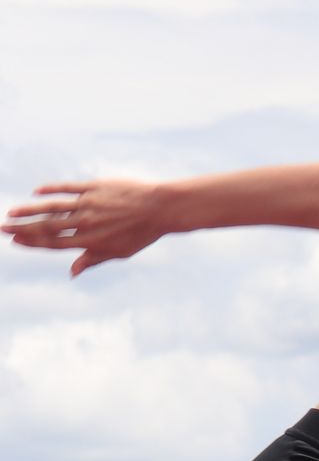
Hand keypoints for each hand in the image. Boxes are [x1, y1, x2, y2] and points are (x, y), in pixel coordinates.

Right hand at [5, 180, 168, 274]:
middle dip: (22, 229)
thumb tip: (71, 273)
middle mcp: (86, 223)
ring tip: (12, 213)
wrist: (161, 208)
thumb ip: (92, 259)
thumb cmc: (141, 233)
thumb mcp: (119, 252)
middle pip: (47, 227)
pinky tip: (37, 191)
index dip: (33, 243)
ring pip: (52, 208)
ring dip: (29, 211)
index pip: (54, 244)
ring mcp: (89, 204)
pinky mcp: (94, 188)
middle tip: (2, 228)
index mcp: (91, 241)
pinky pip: (68, 188)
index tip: (15, 242)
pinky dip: (51, 190)